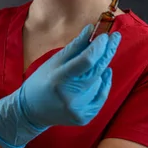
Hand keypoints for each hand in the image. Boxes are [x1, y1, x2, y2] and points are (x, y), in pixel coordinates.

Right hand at [0, 25, 120, 147]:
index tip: (106, 35)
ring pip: (100, 82)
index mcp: (59, 78)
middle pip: (97, 70)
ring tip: (93, 64)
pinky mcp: (85, 117)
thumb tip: (91, 29)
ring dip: (100, 69)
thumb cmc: (41, 81)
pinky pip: (102, 96)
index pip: (86, 61)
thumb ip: (74, 47)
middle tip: (115, 38)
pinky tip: (102, 75)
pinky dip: (103, 83)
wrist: (32, 111)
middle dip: (108, 51)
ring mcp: (79, 109)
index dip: (98, 47)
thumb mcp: (54, 61)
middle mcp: (70, 96)